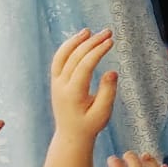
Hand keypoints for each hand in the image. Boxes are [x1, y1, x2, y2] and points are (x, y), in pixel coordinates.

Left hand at [48, 29, 117, 145]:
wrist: (71, 135)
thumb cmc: (90, 125)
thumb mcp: (103, 113)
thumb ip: (108, 92)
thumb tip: (112, 71)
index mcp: (72, 94)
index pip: (84, 66)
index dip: (97, 51)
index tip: (111, 41)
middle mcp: (61, 87)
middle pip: (74, 58)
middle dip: (91, 43)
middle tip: (108, 32)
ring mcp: (56, 83)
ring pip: (61, 57)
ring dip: (74, 42)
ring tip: (88, 31)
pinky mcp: (56, 82)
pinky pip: (58, 61)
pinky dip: (67, 48)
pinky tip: (79, 40)